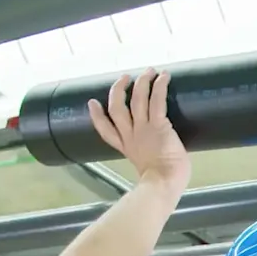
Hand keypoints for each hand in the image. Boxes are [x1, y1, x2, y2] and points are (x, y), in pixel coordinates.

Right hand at [88, 68, 190, 195]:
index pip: (106, 130)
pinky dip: (159, 86)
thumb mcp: (147, 169)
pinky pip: (157, 101)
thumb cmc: (162, 182)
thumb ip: (148, 160)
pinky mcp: (158, 126)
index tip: (92, 103)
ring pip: (137, 99)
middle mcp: (131, 136)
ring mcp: (143, 129)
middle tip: (124, 78)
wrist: (163, 184)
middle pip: (117, 108)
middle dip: (118, 90)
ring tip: (148, 71)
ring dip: (141, 83)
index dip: (97, 116)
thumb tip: (160, 160)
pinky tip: (163, 76)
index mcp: (127, 147)